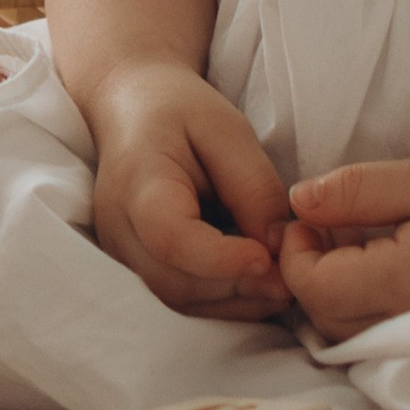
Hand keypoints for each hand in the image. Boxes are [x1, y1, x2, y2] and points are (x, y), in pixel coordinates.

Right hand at [86, 60, 293, 321]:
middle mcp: (119, 228)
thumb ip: (253, 187)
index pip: (170, 237)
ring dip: (233, 301)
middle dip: (236, 287)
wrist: (132, 108)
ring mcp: (121, 254)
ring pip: (177, 300)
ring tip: (279, 283)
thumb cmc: (180, 111)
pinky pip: (177, 298)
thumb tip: (276, 247)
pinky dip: (220, 301)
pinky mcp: (135, 267)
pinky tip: (254, 283)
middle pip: (175, 281)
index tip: (268, 259)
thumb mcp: (226, 129)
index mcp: (137, 182)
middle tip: (290, 279)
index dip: (221, 259)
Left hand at [278, 154, 409, 340]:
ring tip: (351, 235)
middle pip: (321, 316)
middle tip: (326, 221)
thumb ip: (356, 191)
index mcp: (402, 283)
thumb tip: (298, 201)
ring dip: (328, 285)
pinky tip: (372, 259)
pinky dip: (353, 300)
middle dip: (307, 269)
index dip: (293, 252)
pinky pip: (368, 330)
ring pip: (341, 329)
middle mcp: (406, 322)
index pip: (315, 288)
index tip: (308, 214)